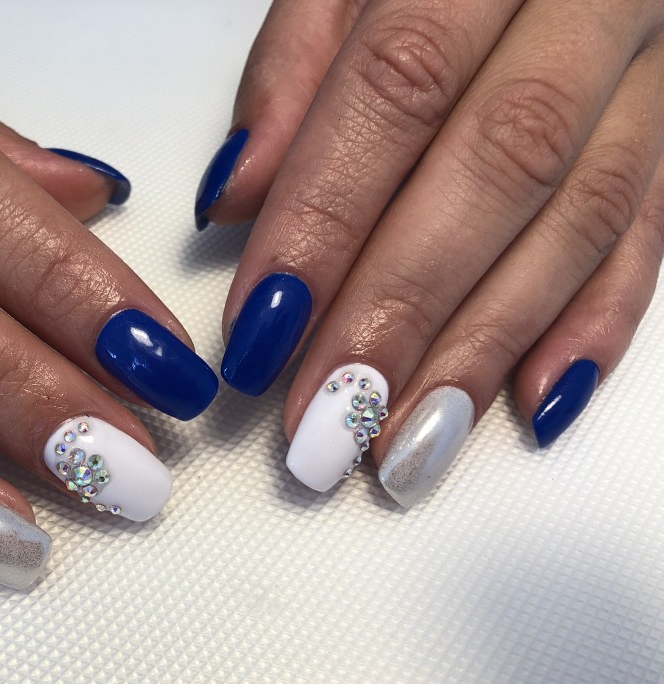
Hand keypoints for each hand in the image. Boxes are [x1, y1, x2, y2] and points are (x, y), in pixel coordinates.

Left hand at [196, 0, 663, 503]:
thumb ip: (295, 66)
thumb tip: (236, 195)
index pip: (396, 86)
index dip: (325, 216)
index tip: (262, 327)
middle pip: (498, 167)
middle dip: (403, 309)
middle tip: (329, 419)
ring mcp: (654, 65)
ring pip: (583, 215)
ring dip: (487, 345)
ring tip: (408, 445)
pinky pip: (655, 229)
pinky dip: (595, 325)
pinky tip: (529, 403)